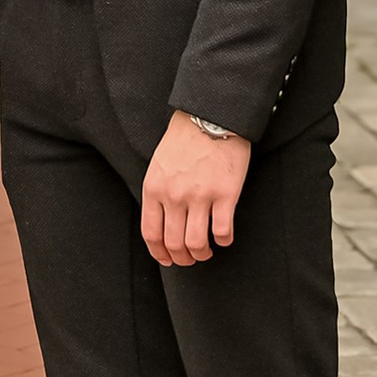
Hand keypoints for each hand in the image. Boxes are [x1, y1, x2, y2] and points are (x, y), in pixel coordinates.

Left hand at [140, 115, 251, 267]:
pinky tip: (224, 237)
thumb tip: (162, 221)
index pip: (151, 234)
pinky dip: (224, 241)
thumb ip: (158, 192)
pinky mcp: (225, 194)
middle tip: (190, 259)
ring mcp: (200, 196)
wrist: (210, 116)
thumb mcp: (159, 164)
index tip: (168, 259)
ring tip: (206, 251)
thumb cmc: (184, 139)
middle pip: (174, 243)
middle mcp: (174, 196)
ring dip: (202, 254)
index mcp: (154, 188)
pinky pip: (223, 231)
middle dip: (182, 258)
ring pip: (197, 243)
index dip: (160, 253)